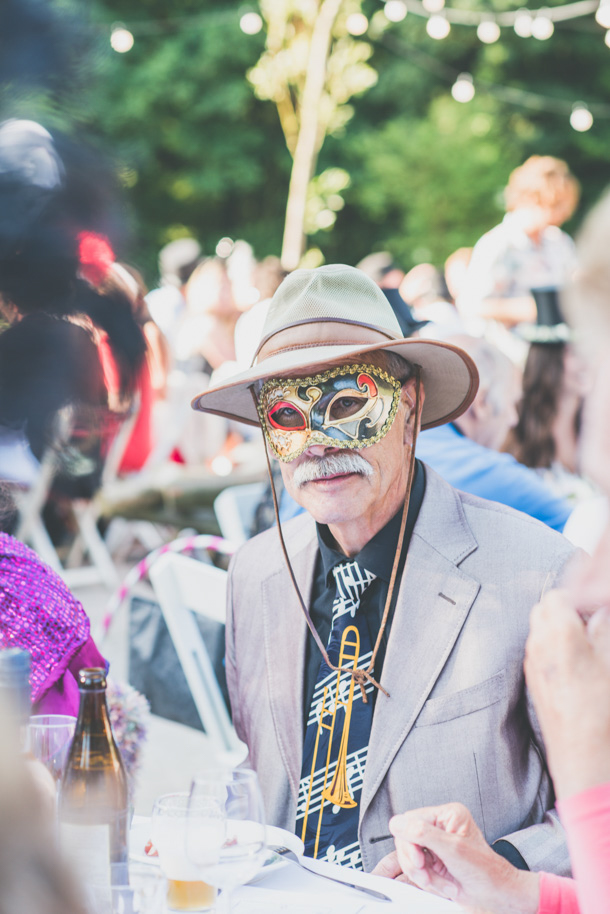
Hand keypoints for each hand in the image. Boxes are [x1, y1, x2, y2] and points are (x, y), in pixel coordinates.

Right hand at [374, 803, 538, 913]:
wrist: (497, 895)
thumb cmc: (485, 870)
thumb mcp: (453, 849)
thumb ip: (423, 834)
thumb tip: (397, 823)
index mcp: (446, 815)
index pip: (411, 820)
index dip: (411, 842)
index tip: (420, 859)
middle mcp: (439, 827)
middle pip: (406, 840)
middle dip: (416, 863)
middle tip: (428, 875)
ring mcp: (435, 846)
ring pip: (408, 857)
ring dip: (422, 876)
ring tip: (441, 883)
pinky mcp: (433, 862)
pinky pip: (414, 869)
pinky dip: (421, 880)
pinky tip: (431, 883)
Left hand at [525, 589, 609, 798]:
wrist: (582, 755)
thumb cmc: (601, 711)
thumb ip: (603, 629)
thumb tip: (600, 610)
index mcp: (560, 634)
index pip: (557, 595)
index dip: (578, 598)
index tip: (595, 610)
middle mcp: (539, 644)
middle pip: (544, 609)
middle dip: (565, 609)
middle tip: (590, 624)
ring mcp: (532, 662)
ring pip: (539, 629)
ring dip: (557, 628)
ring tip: (584, 645)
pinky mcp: (532, 679)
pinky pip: (537, 650)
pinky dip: (552, 647)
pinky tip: (574, 664)